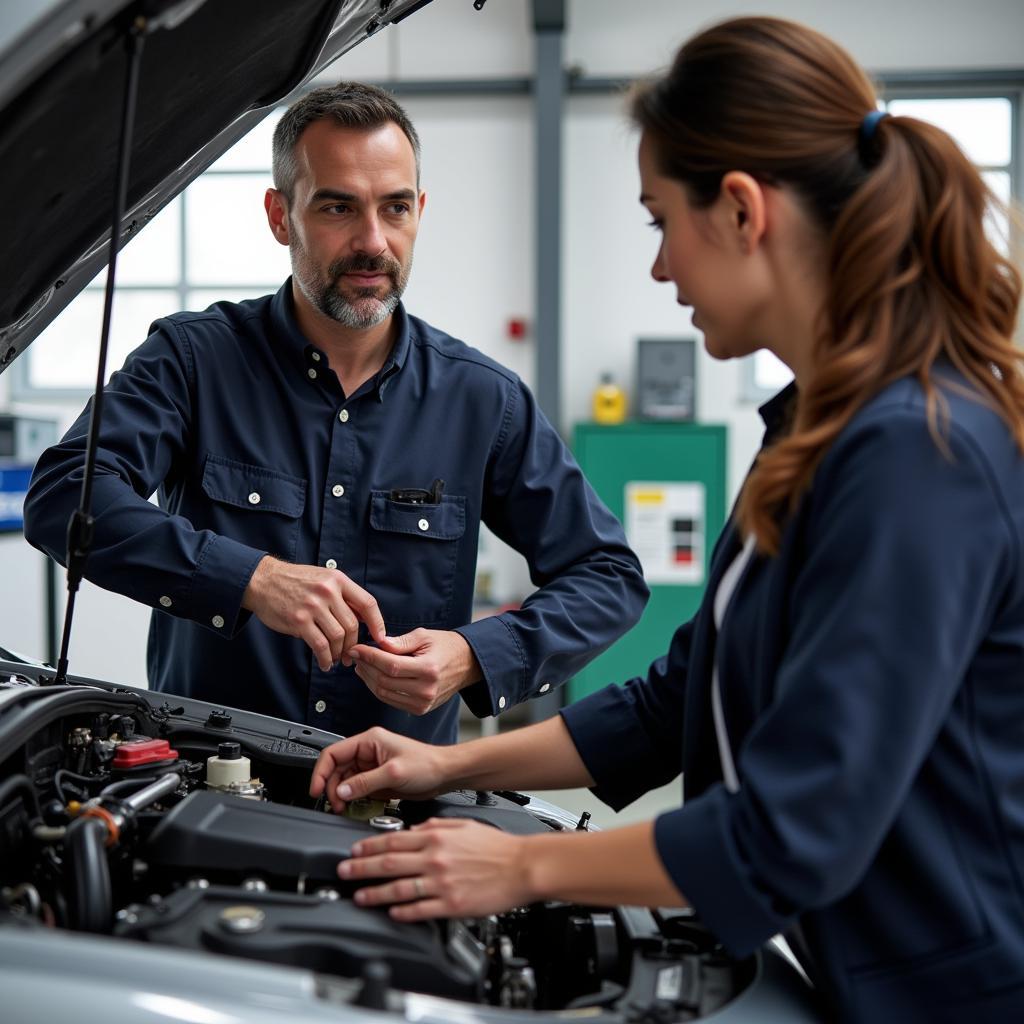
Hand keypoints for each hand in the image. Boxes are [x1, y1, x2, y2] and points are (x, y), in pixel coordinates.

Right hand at [242, 556, 384, 671]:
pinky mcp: (299, 620)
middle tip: (351, 656)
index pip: (367, 603)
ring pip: (337, 637)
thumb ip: (344, 597)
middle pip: (352, 625)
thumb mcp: (324, 579)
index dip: (377, 623)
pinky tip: (325, 663)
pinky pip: (319, 645)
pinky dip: (325, 658)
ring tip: (337, 660)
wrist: (263, 581)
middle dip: (354, 645)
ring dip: (340, 653)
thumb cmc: (296, 582)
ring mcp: (313, 606)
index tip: (380, 638)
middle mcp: (327, 591)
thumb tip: (365, 619)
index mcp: (338, 580)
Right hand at [309, 726, 447, 813]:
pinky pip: (355, 788)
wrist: (444, 775)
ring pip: (344, 780)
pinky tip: (353, 807)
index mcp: (369, 740)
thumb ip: (365, 782)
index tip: (316, 790)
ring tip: (343, 808)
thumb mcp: (394, 773)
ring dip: (340, 795)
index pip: (333, 753)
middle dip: (331, 787)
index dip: (321, 772)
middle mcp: (367, 751)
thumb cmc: (427, 764)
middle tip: (334, 804)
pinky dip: (351, 799)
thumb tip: (342, 792)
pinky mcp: (376, 779)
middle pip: (336, 768)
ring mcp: (371, 766)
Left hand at [338, 818, 529, 920]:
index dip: (369, 845)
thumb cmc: (497, 847)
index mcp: (436, 838)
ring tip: (359, 896)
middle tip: (343, 871)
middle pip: (389, 863)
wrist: (523, 866)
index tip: (354, 850)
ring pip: (399, 888)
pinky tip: (391, 912)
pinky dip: (402, 912)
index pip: (393, 839)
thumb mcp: (463, 825)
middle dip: (361, 868)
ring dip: (375, 893)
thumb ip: (435, 826)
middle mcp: (435, 859)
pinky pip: (420, 909)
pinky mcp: (451, 904)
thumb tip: (413, 829)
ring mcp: (442, 883)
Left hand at [349, 629, 481, 715]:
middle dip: (365, 667)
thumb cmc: (445, 646)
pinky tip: (372, 676)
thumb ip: (400, 641)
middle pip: (384, 681)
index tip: (356, 648)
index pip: (390, 665)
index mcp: (429, 669)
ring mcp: (423, 703)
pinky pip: (390, 700)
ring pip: (383, 693)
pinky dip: (378, 688)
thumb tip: (377, 644)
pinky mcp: (419, 710)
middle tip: (356, 655)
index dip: (369, 657)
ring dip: (367, 679)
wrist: (466, 664)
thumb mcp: (424, 636)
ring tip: (361, 665)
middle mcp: (426, 690)